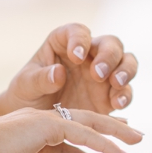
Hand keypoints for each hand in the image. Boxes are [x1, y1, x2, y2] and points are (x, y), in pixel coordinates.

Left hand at [0, 22, 138, 115]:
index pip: (78, 31)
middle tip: (98, 73)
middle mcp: (89, 55)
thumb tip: (59, 73)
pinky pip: (125, 91)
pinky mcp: (109, 96)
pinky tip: (117, 104)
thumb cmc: (26, 95)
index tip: (76, 56)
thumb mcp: (25, 85)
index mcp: (64, 43)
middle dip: (108, 55)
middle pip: (110, 43)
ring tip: (116, 84)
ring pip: (126, 62)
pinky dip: (125, 95)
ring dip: (125, 70)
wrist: (34, 121)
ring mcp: (102, 75)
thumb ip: (41, 78)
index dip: (80, 40)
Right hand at [0, 105, 141, 152]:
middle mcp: (38, 121)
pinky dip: (105, 144)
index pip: (62, 139)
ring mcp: (44, 120)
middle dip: (107, 130)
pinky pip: (85, 134)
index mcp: (27, 133)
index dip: (82, 150)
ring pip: (89, 123)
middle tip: (130, 137)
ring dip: (115, 133)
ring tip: (137, 142)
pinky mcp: (48, 125)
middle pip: (82, 123)